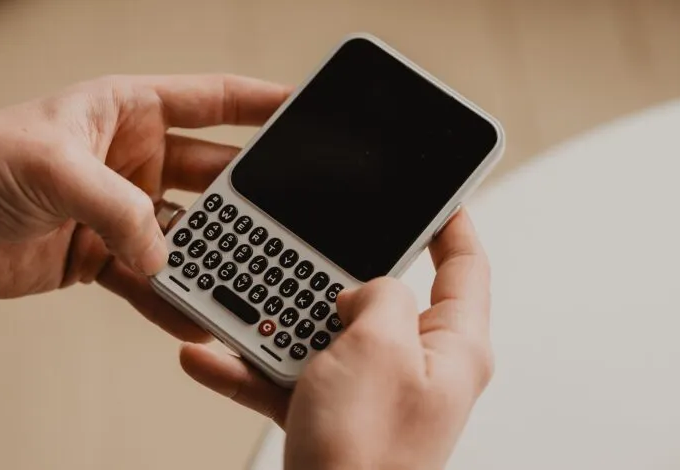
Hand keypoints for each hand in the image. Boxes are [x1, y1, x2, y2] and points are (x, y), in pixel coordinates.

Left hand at [0, 74, 289, 339]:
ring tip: (241, 279)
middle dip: (247, 200)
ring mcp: (119, 209)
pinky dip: (171, 298)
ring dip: (211, 259)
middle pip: (211, 177)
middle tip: (282, 220)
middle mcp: (131, 159)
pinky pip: (149, 279)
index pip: (211, 101)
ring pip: (186, 236)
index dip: (260, 103)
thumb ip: (117, 207)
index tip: (302, 110)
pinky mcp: (100, 254)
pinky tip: (192, 313)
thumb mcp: (51, 166)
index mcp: (127, 112)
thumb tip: (163, 254)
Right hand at [180, 210, 493, 468]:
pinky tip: (214, 357)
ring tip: (243, 311)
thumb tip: (362, 290)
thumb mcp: (379, 347)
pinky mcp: (334, 413)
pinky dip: (253, 367)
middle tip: (307, 254)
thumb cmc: (368, 455)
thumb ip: (379, 295)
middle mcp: (416, 367)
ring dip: (280, 324)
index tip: (435, 196)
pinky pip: (291, 375)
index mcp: (451, 347)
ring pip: (325, 335)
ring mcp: (372, 391)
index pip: (465, 268)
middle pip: (381, 297)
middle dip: (336, 276)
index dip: (452, 224)